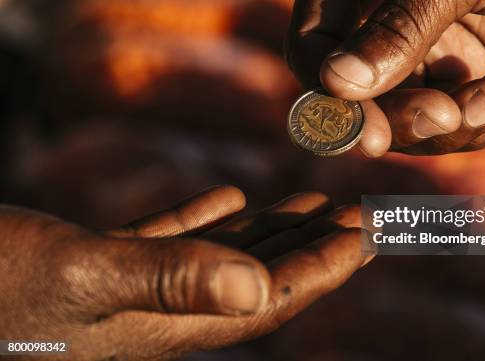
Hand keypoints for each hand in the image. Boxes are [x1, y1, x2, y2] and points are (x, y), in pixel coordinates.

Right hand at [0, 186, 369, 359]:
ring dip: (273, 231)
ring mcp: (132, 287)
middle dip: (315, 247)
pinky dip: (208, 218)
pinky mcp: (103, 264)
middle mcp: (161, 309)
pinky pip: (175, 239)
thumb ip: (167, 279)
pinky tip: (230, 198)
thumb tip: (256, 287)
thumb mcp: (82, 276)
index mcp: (169, 319)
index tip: (369, 233)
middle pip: (261, 276)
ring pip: (224, 256)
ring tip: (314, 203)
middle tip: (359, 215)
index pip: (272, 295)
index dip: (327, 266)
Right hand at [286, 0, 484, 155]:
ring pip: (406, 117)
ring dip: (448, 126)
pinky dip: (483, 121)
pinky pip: (455, 121)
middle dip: (399, 118)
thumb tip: (336, 86)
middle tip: (443, 119)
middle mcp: (381, 17)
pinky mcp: (466, 71)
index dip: (329, 96)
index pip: (312, 46)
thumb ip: (400, 25)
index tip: (367, 131)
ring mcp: (424, 48)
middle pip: (357, 96)